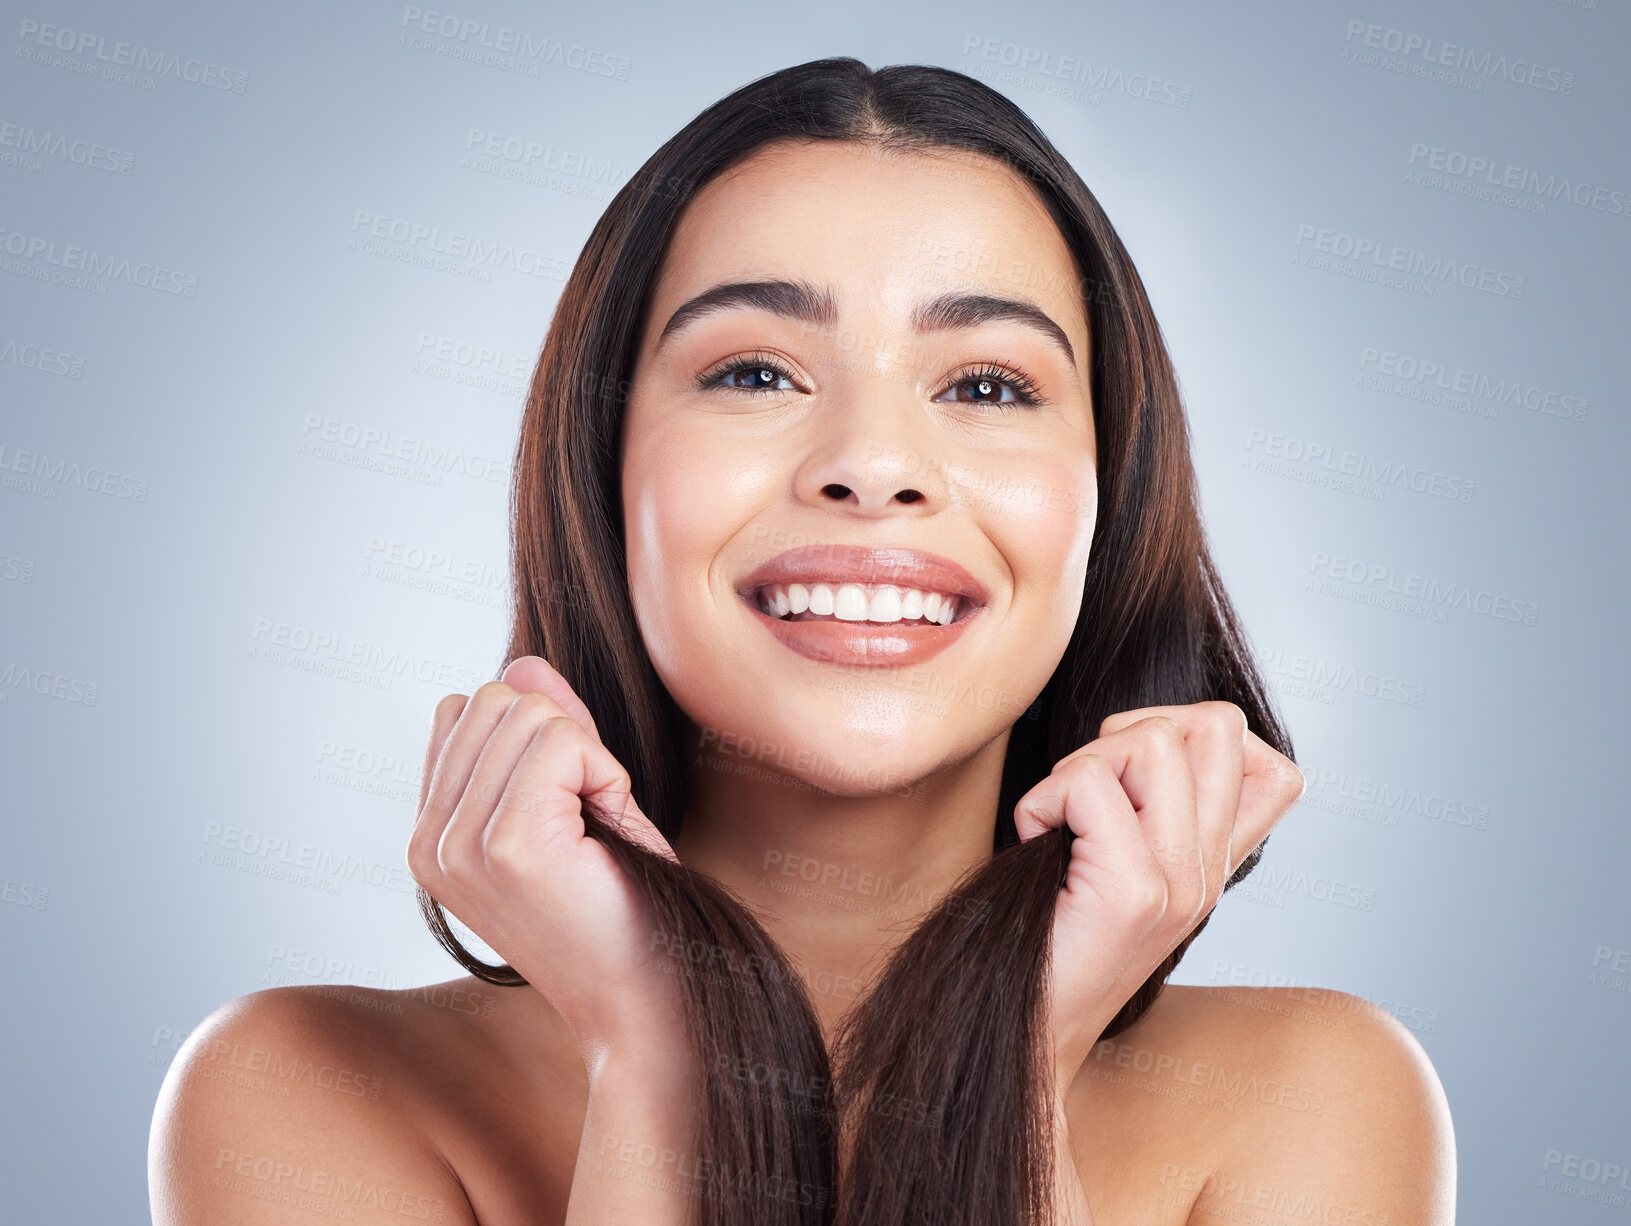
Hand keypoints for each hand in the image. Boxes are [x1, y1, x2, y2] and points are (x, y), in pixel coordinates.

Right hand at [407, 654, 687, 1063]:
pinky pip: (562, 741)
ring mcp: (460, 845)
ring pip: (528, 712)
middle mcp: (428, 842)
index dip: (533, 738)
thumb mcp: (573, 803)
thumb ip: (544, 733)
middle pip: (494, 699)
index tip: (563, 805)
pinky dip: (604, 774)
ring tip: (595, 828)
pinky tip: (606, 830)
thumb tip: (524, 665)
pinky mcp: (507, 844)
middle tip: (588, 817)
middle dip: (562, 739)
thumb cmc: (619, 907)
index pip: (461, 710)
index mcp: (428, 836)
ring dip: (586, 758)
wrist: (645, 998)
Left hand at [1014, 701, 1305, 1092]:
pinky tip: (1038, 845)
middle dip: (1134, 733)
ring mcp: (1182, 884)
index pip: (1277, 772)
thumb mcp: (1117, 863)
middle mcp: (1210, 874)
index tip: (1136, 777)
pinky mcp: (1134, 892)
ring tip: (1062, 822)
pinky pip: (1087, 783)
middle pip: (1218, 725)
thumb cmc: (1048, 936)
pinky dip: (1042, 800)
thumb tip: (1142, 730)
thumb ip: (1151, 808)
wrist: (1025, 1033)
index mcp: (1211, 866)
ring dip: (1084, 764)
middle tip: (1088, 795)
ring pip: (1152, 739)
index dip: (1204, 735)